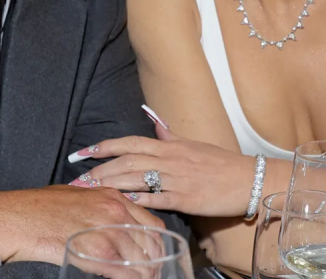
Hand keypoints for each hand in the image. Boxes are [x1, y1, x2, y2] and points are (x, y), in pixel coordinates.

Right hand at [0, 185, 163, 267]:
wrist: (19, 218)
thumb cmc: (40, 207)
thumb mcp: (77, 196)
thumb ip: (99, 206)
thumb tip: (109, 222)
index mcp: (113, 197)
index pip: (151, 223)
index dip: (157, 245)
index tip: (155, 258)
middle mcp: (116, 212)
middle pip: (152, 243)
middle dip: (156, 263)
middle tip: (154, 276)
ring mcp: (109, 231)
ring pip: (142, 260)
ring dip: (146, 275)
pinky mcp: (97, 252)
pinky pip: (126, 272)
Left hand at [71, 120, 255, 216]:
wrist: (247, 179)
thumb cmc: (220, 163)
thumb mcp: (192, 144)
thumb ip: (170, 136)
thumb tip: (155, 122)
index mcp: (170, 146)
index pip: (130, 142)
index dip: (104, 146)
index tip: (82, 152)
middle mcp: (170, 159)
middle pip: (128, 161)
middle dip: (100, 170)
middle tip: (77, 179)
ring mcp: (178, 179)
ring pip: (138, 178)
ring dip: (112, 184)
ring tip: (91, 191)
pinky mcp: (186, 198)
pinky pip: (159, 198)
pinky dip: (140, 200)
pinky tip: (123, 203)